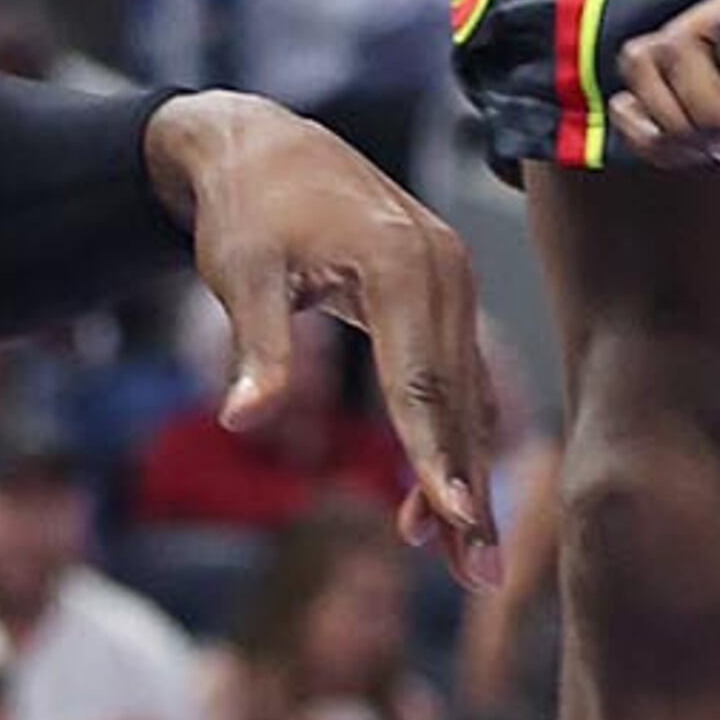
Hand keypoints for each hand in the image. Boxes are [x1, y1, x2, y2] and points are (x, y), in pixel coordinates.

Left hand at [149, 93, 497, 579]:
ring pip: (463, 392)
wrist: (262, 143)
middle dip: (469, 490)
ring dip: (462, 471)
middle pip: (457, 400)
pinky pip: (452, 372)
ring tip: (462, 555)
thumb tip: (243, 422)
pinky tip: (440, 489)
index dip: (436, 459)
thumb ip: (257, 347)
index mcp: (398, 265)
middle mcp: (442, 270)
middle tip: (479, 575)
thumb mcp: (239, 272)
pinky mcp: (442, 288)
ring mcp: (450, 278)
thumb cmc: (245, 209)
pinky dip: (448, 431)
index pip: (421, 382)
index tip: (457, 524)